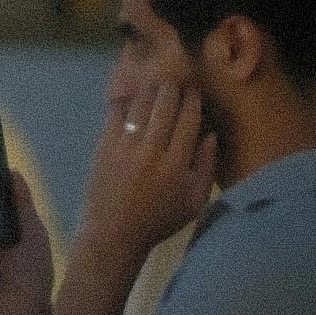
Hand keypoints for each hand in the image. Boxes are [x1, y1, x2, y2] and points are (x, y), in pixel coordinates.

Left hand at [73, 58, 217, 273]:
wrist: (113, 234)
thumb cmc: (158, 220)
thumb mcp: (193, 202)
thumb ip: (206, 168)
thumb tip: (212, 136)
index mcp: (176, 164)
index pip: (188, 121)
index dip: (192, 101)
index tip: (194, 91)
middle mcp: (151, 151)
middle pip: (165, 107)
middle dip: (172, 89)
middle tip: (175, 80)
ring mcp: (125, 147)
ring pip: (141, 107)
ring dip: (150, 90)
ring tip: (155, 82)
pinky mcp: (104, 148)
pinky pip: (115, 116)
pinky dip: (124, 102)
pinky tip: (129, 97)